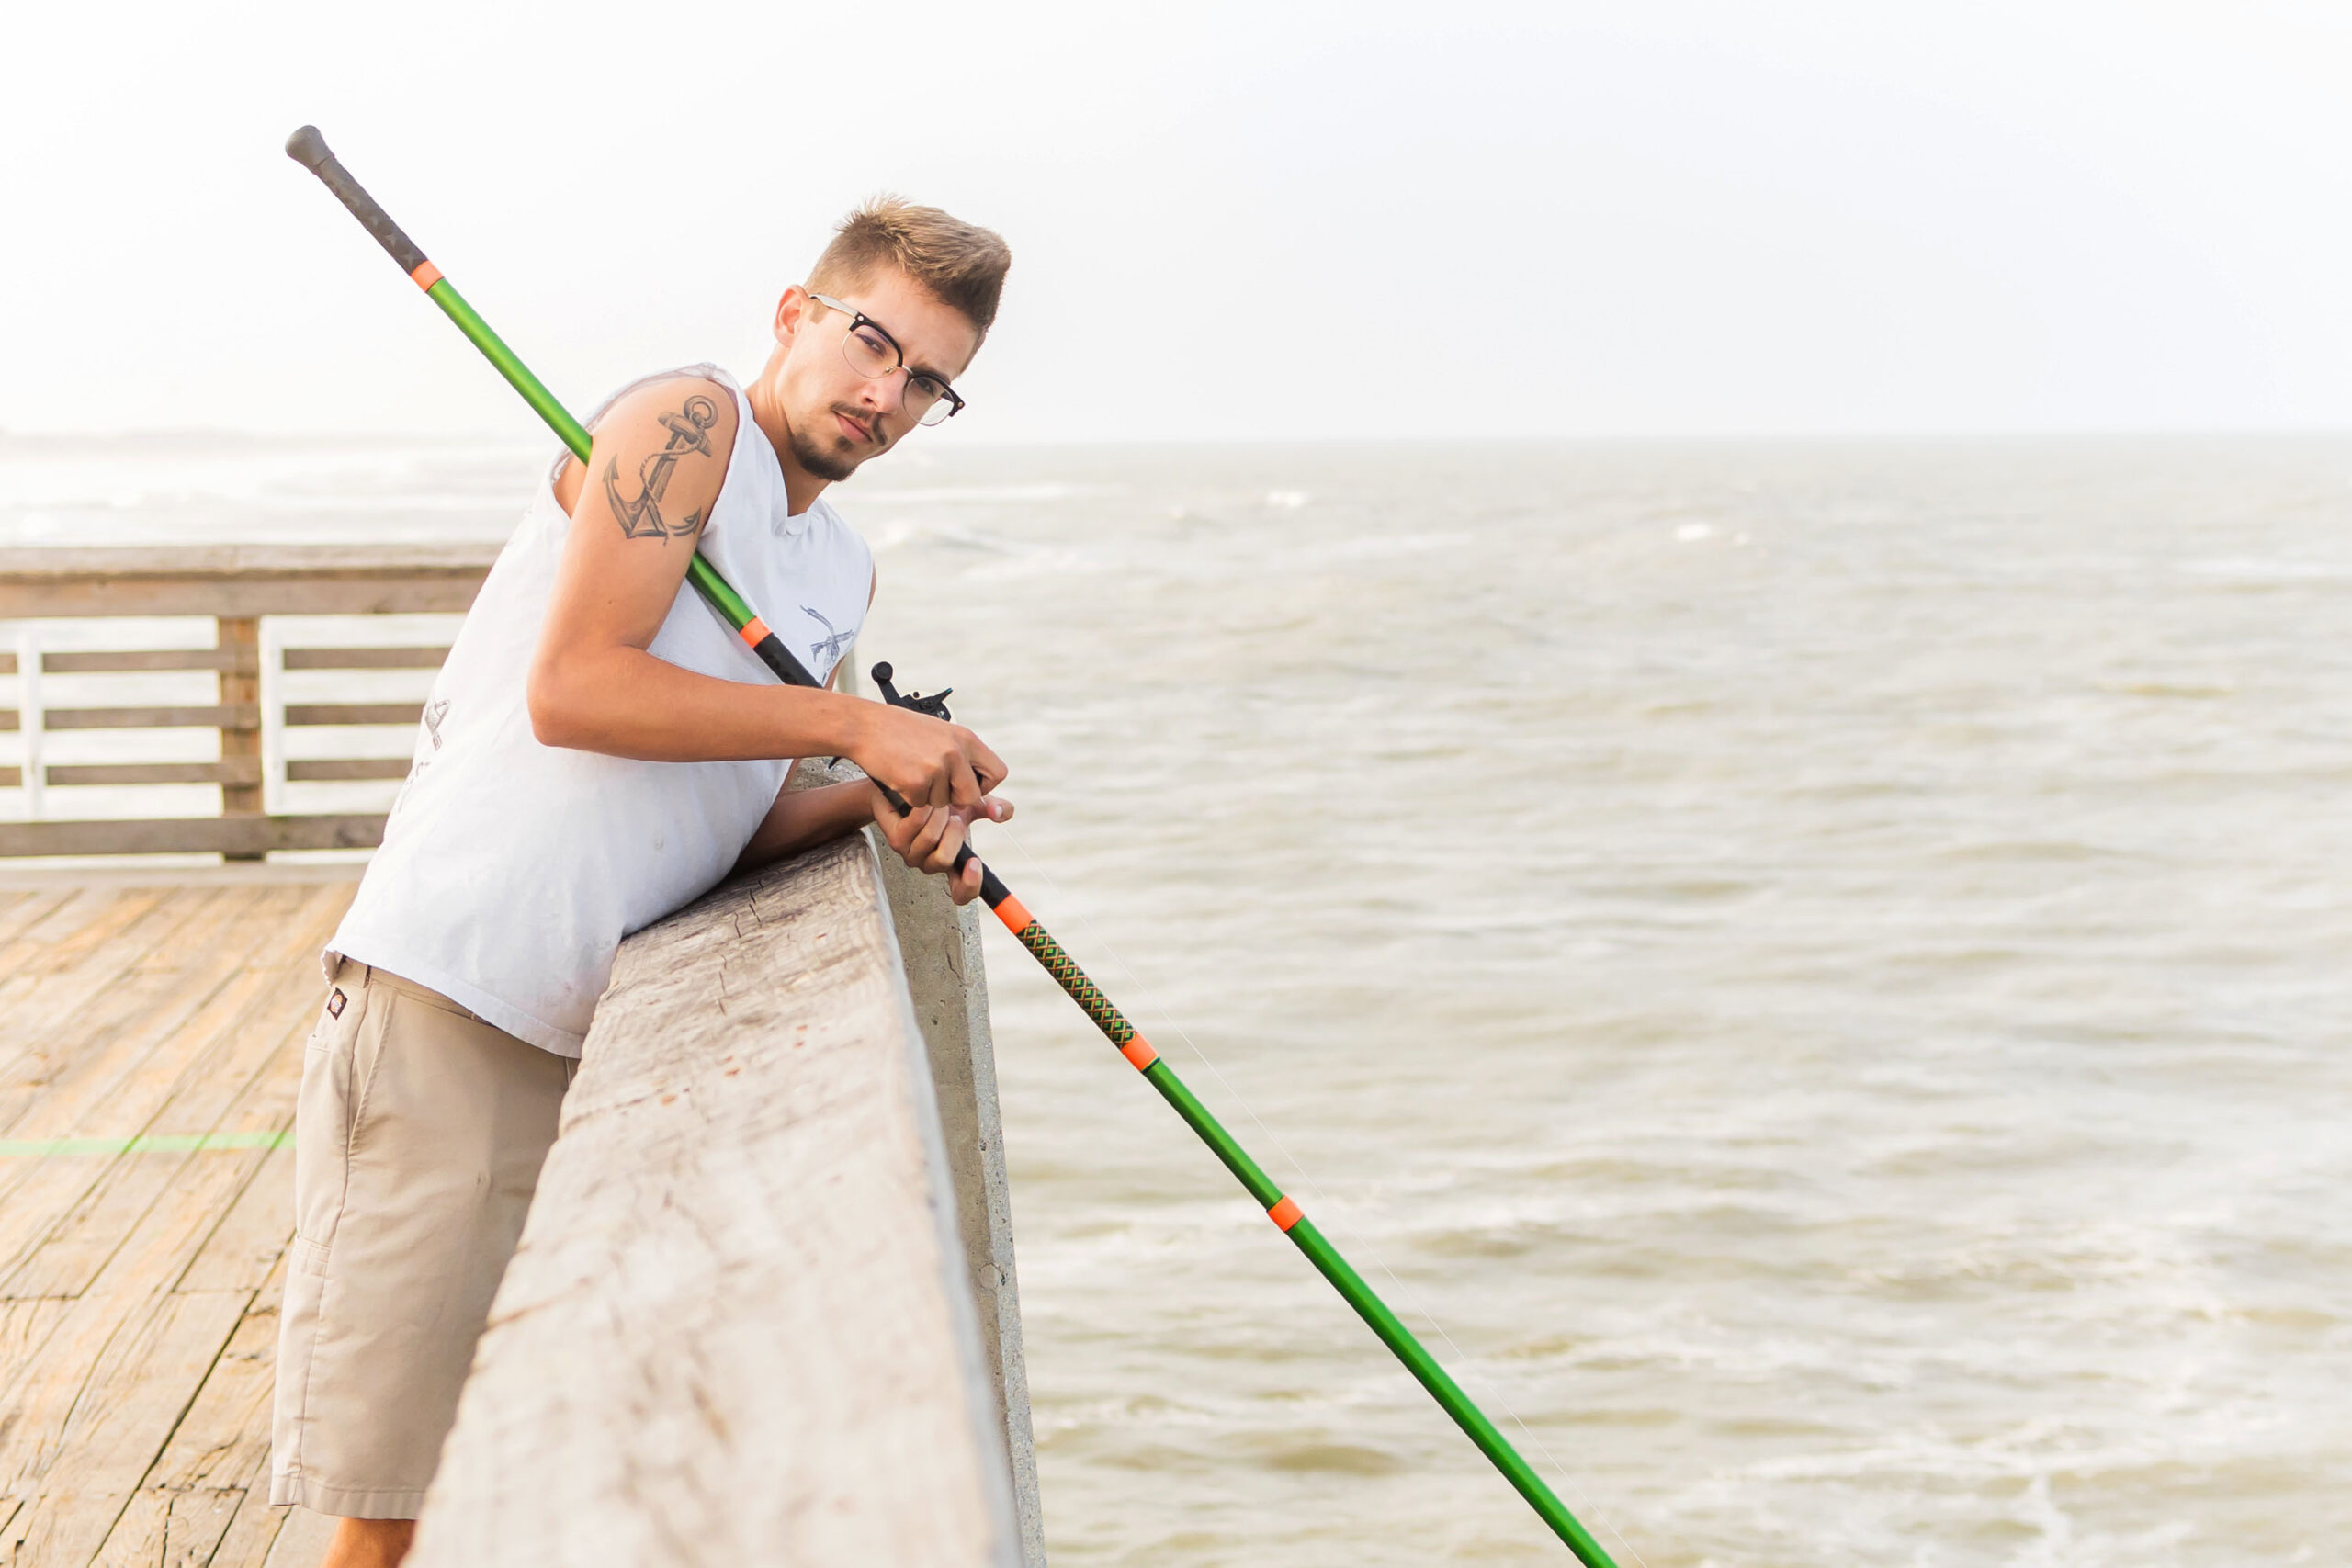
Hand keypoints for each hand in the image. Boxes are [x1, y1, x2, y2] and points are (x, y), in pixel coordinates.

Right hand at [852, 703, 1006, 813]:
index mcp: (965, 738)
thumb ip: (960, 754)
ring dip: (927, 796)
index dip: (984, 785)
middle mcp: (955, 752)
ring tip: (911, 772)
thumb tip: (977, 784)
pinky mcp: (916, 781)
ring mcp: (937, 767)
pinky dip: (909, 797)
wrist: (864, 726)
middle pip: (971, 796)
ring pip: (942, 803)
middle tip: (935, 787)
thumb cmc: (899, 729)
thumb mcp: (939, 732)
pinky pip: (920, 804)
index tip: (967, 785)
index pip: (998, 772)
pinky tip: (899, 776)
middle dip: (954, 799)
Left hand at [871, 791, 1013, 904]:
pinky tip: (924, 802)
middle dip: (954, 832)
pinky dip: (923, 811)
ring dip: (938, 817)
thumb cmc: (940, 801)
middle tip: (954, 814)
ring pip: (930, 841)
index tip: (976, 863)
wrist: (908, 788)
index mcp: (952, 864)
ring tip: (938, 803)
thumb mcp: (972, 804)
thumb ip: (991, 808)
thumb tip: (1001, 812)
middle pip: (945, 860)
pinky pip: (913, 828)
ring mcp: (911, 854)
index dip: (970, 885)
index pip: (961, 893)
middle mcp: (930, 864)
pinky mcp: (895, 840)